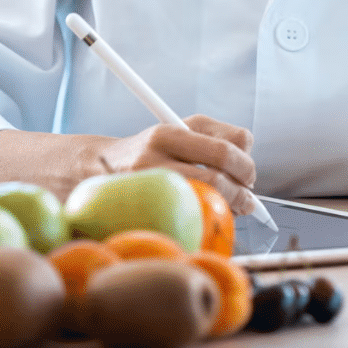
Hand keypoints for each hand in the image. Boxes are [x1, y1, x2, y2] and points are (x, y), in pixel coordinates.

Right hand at [97, 114, 258, 214]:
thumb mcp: (179, 132)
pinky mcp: (144, 205)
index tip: (248, 173)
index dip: (245, 162)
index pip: (223, 147)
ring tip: (236, 206)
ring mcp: (149, 180)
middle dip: (243, 186)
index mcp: (170, 131)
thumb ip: (216, 139)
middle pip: (217, 171)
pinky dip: (209, 215)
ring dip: (231, 203)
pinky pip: (188, 214)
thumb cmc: (152, 151)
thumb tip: (248, 167)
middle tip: (248, 195)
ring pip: (206, 194)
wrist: (99, 167)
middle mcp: (157, 153)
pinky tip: (211, 214)